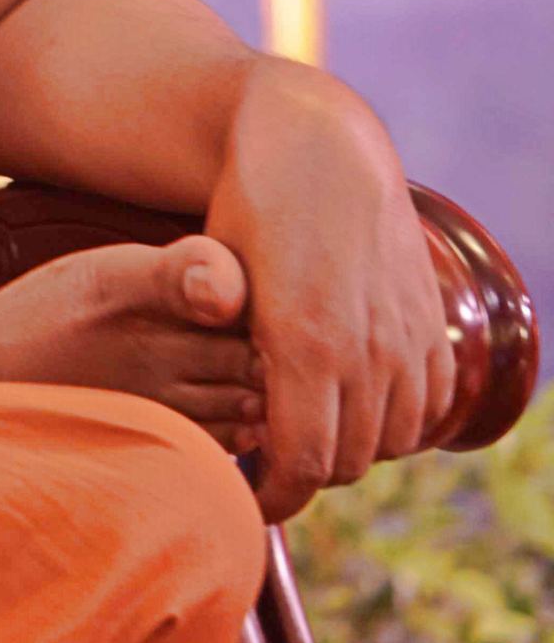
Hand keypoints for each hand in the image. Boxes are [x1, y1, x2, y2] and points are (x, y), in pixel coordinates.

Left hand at [203, 61, 456, 523]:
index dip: (276, 498)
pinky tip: (359, 403)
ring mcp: (405, 334)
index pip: (303, 467)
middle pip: (348, 462)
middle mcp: (365, 348)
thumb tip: (222, 426)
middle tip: (273, 462)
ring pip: (393, 441)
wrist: (314, 144)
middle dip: (308, 474)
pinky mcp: (429, 319)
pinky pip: (430, 404)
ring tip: (312, 430)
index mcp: (303, 345)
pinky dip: (400, 419)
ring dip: (356, 447)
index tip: (251, 498)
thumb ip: (216, 350)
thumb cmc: (244, 211)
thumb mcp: (212, 277)